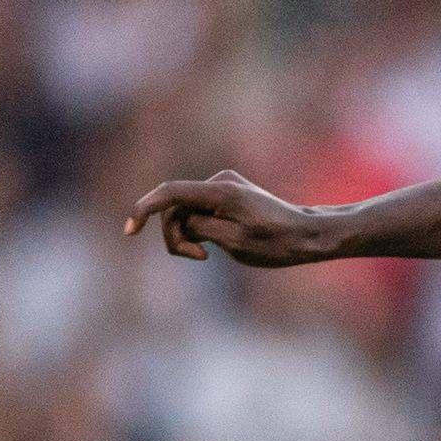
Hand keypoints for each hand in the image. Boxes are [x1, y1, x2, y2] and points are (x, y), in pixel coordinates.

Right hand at [123, 171, 334, 265]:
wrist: (309, 234)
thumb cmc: (277, 242)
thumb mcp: (234, 242)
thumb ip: (199, 228)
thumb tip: (180, 221)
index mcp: (221, 192)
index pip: (170, 192)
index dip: (145, 209)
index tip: (130, 231)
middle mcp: (219, 182)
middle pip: (176, 208)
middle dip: (176, 235)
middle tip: (200, 258)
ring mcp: (224, 186)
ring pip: (186, 212)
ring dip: (188, 235)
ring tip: (210, 255)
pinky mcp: (228, 196)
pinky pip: (199, 212)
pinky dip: (199, 230)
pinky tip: (216, 245)